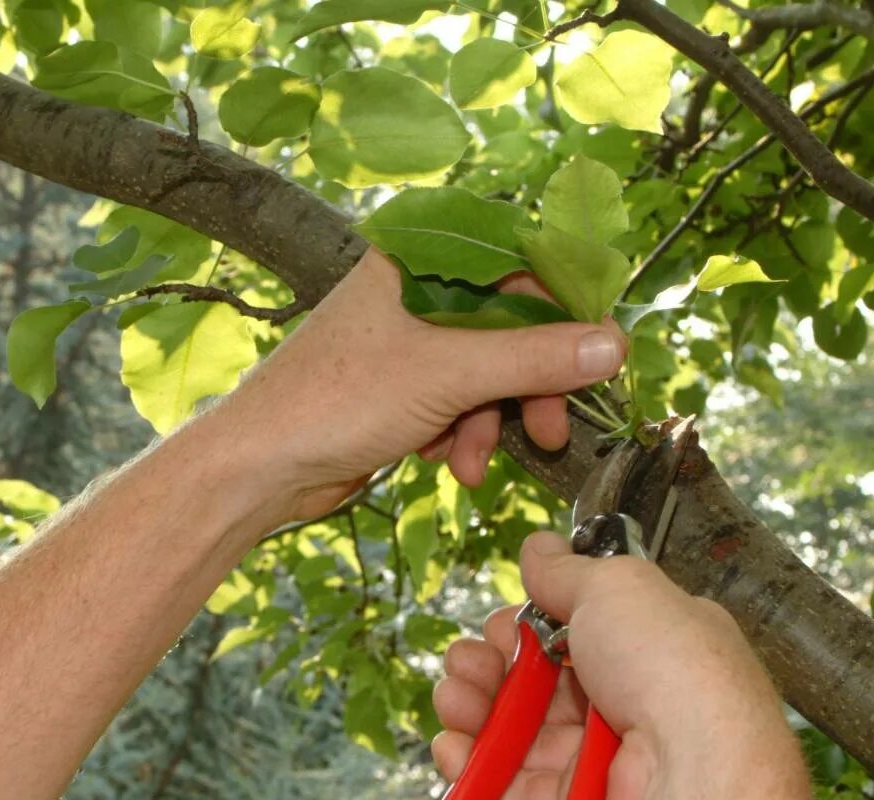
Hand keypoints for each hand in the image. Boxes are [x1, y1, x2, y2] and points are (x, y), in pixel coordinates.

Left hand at [229, 250, 626, 522]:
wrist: (261, 468)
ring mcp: (407, 343)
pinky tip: (448, 463)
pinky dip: (465, 435)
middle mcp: (414, 291)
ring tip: (476, 461)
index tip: (600, 347)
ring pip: (488, 371)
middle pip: (509, 323)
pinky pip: (460, 402)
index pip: (517, 259)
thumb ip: (534, 358)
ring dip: (494, 421)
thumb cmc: (335, 401)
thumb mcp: (448, 375)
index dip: (563, 302)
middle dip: (531, 383)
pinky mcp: (401, 389)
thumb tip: (612, 345)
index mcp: (418, 258)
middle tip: (551, 429)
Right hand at [432, 533, 805, 799]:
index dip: (523, 627)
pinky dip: (478, 772)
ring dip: (474, 714)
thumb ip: (567, 572)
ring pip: (519, 735)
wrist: (692, 762)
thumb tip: (538, 547)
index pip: (568, 632)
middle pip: (535, 683)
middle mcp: (625, 699)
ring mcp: (601, 756)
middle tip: (466, 664)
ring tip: (453, 702)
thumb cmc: (666, 662)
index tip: (503, 625)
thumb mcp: (615, 587)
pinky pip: (517, 788)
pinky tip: (452, 749)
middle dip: (487, 669)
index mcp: (643, 643)